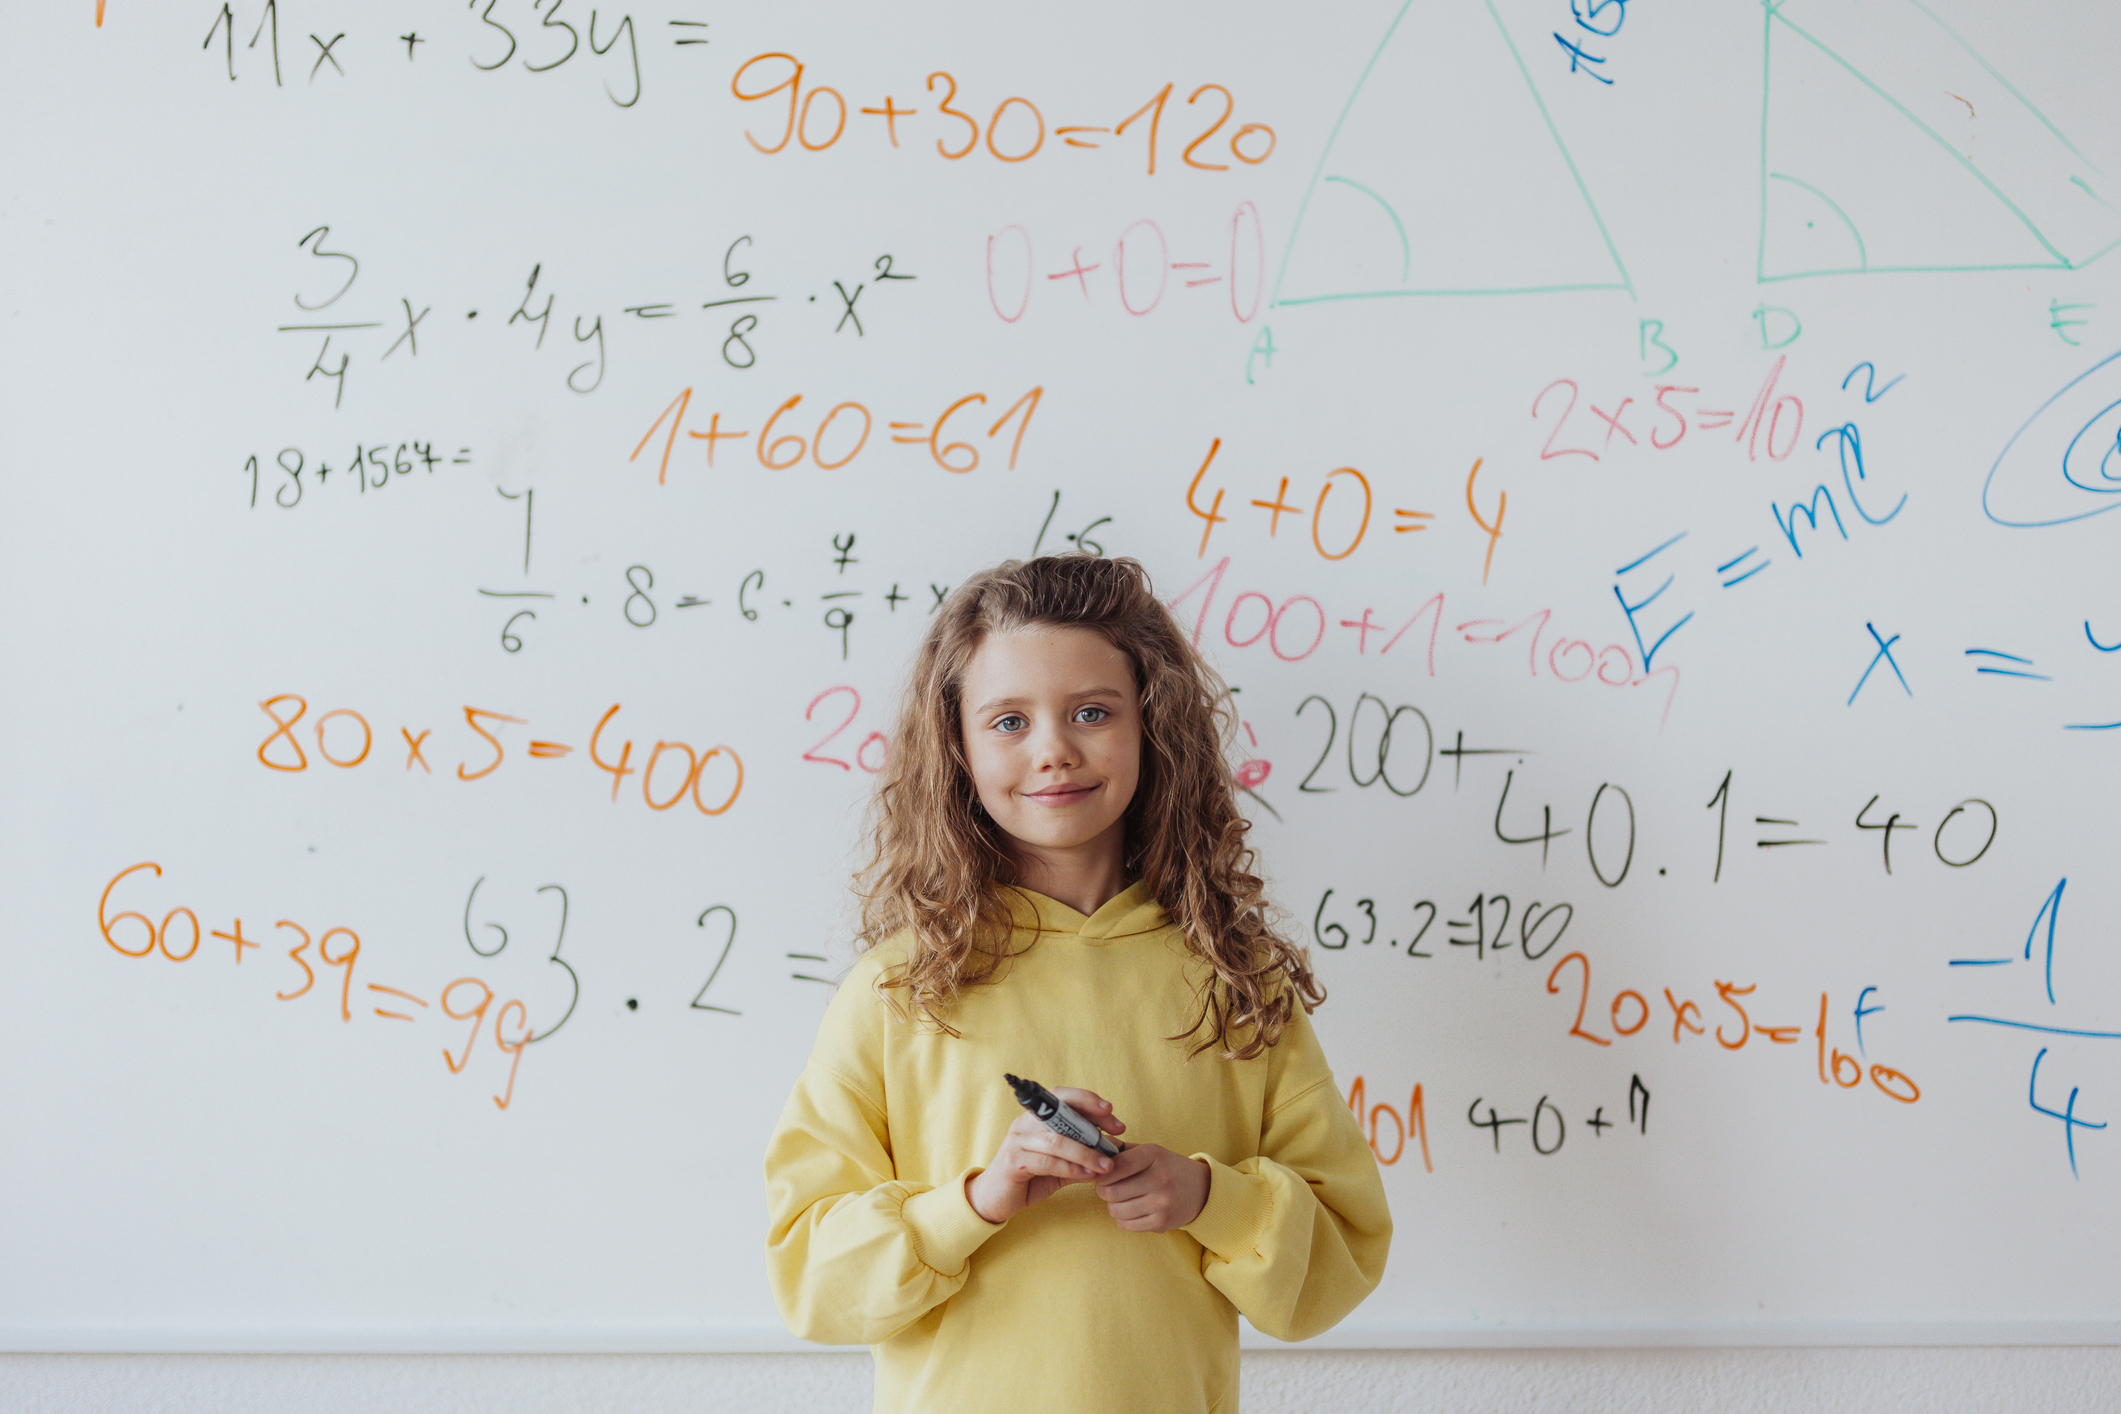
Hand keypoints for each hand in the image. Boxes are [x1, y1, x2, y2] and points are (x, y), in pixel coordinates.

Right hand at [965, 1088, 1125, 1223]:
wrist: (995, 1200)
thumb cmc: (1030, 1178)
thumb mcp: (1060, 1164)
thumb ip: (1082, 1156)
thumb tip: (1114, 1151)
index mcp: (1035, 1117)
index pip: (1062, 1096)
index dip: (1088, 1100)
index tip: (1112, 1112)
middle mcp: (1024, 1123)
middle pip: (1061, 1112)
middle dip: (1093, 1120)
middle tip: (1117, 1132)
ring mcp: (1017, 1141)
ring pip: (1057, 1140)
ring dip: (1087, 1152)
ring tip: (1107, 1164)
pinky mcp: (1013, 1162)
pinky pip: (1048, 1162)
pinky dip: (1071, 1168)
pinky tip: (1088, 1175)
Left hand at [1093, 1144, 1209, 1232]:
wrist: (1203, 1190)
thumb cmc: (1168, 1168)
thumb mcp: (1150, 1152)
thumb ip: (1121, 1149)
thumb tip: (1093, 1145)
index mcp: (1154, 1155)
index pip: (1115, 1166)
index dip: (1101, 1173)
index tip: (1100, 1175)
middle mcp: (1159, 1178)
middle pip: (1110, 1192)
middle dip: (1103, 1191)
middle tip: (1107, 1188)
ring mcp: (1162, 1202)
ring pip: (1116, 1210)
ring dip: (1113, 1206)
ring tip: (1122, 1199)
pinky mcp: (1162, 1222)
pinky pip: (1126, 1225)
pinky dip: (1123, 1219)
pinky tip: (1132, 1210)